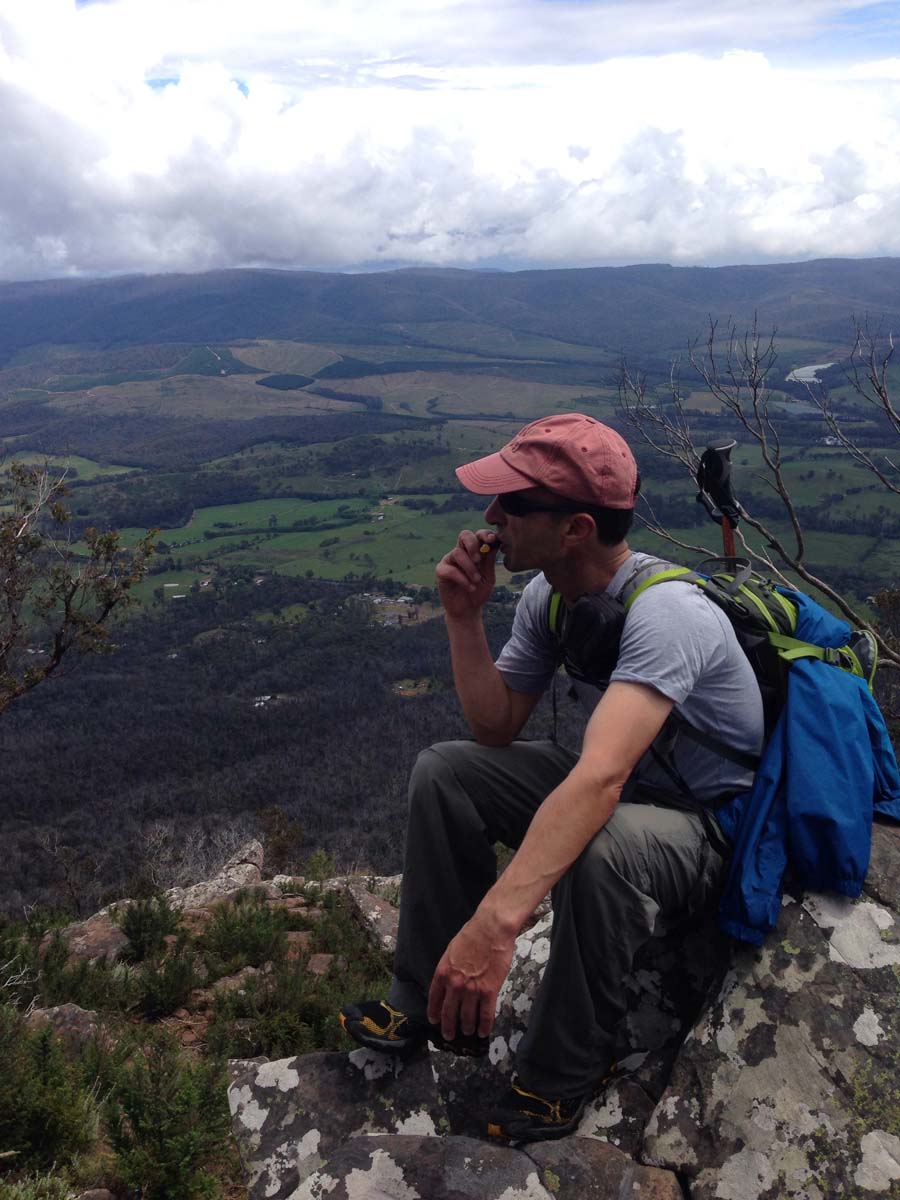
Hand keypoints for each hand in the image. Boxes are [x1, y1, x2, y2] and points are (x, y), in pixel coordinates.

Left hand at [427, 909, 516, 1039]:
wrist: (491, 929)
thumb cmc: (472, 934)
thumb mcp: (452, 951)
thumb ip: (449, 968)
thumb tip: (450, 981)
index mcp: (443, 972)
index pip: (434, 998)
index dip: (434, 1012)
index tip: (434, 1020)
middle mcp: (454, 985)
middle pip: (449, 1012)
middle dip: (448, 1027)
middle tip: (449, 1035)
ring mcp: (472, 990)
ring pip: (467, 1017)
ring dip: (466, 1027)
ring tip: (467, 1032)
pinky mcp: (489, 992)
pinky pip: (485, 1015)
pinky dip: (484, 1026)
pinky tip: (483, 1032)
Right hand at [435, 528, 497, 619]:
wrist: (468, 609)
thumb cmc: (479, 591)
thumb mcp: (488, 575)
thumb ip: (489, 560)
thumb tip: (496, 542)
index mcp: (474, 551)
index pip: (478, 535)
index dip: (485, 534)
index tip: (492, 540)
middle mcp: (462, 552)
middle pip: (464, 535)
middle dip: (473, 544)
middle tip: (479, 560)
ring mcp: (450, 560)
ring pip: (458, 553)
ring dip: (470, 568)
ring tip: (476, 580)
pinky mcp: (441, 571)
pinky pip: (450, 570)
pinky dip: (462, 579)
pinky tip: (470, 587)